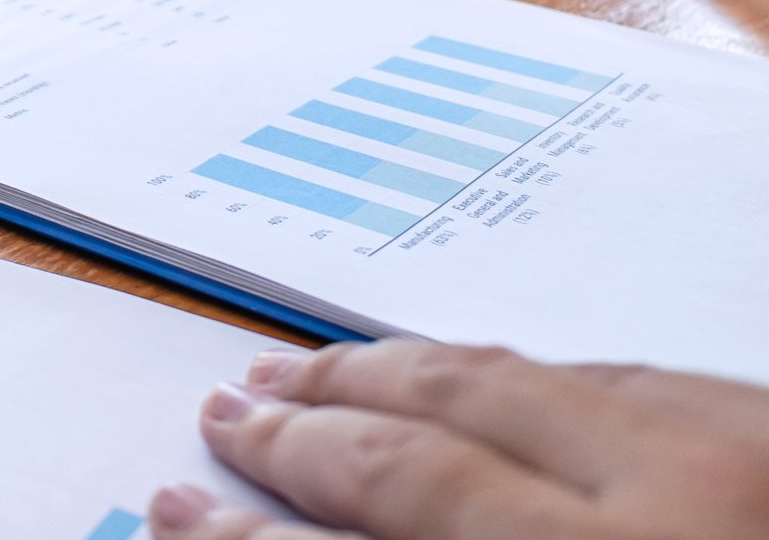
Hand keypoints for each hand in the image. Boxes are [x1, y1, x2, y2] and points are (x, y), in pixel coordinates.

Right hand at [148, 341, 768, 539]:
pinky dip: (531, 375)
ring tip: (314, 370)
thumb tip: (326, 533)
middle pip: (424, 458)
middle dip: (308, 435)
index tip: (180, 512)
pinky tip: (487, 373)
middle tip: (229, 412)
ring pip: (519, 388)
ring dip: (398, 377)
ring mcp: (733, 460)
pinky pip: (629, 375)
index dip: (250, 539)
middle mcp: (658, 520)